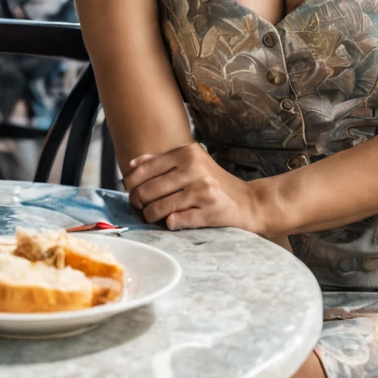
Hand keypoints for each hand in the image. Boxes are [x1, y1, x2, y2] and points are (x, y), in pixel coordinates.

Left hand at [122, 143, 270, 233]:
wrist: (248, 202)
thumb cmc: (213, 182)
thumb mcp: (191, 162)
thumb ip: (162, 161)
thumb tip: (131, 165)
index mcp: (187, 153)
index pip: (142, 170)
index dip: (130, 186)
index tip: (132, 193)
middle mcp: (194, 168)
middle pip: (145, 191)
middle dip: (138, 204)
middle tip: (141, 208)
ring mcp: (202, 190)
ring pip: (156, 209)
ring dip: (150, 217)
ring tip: (154, 217)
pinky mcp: (208, 211)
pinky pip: (174, 221)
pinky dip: (169, 224)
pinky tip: (173, 221)